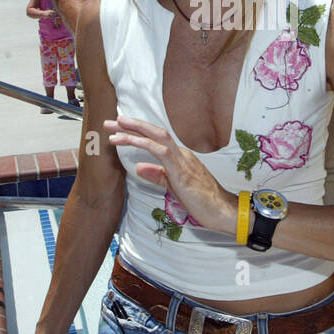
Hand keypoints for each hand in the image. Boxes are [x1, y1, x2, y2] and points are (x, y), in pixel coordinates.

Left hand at [104, 115, 233, 232]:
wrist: (223, 211)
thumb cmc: (202, 201)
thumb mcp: (174, 187)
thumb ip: (158, 175)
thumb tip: (139, 167)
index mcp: (180, 157)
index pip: (155, 139)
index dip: (137, 132)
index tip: (118, 129)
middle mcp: (181, 154)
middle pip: (154, 132)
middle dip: (132, 125)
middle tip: (110, 122)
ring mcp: (182, 160)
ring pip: (156, 137)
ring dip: (134, 131)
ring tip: (115, 128)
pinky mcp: (181, 171)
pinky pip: (161, 152)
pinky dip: (143, 144)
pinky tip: (128, 142)